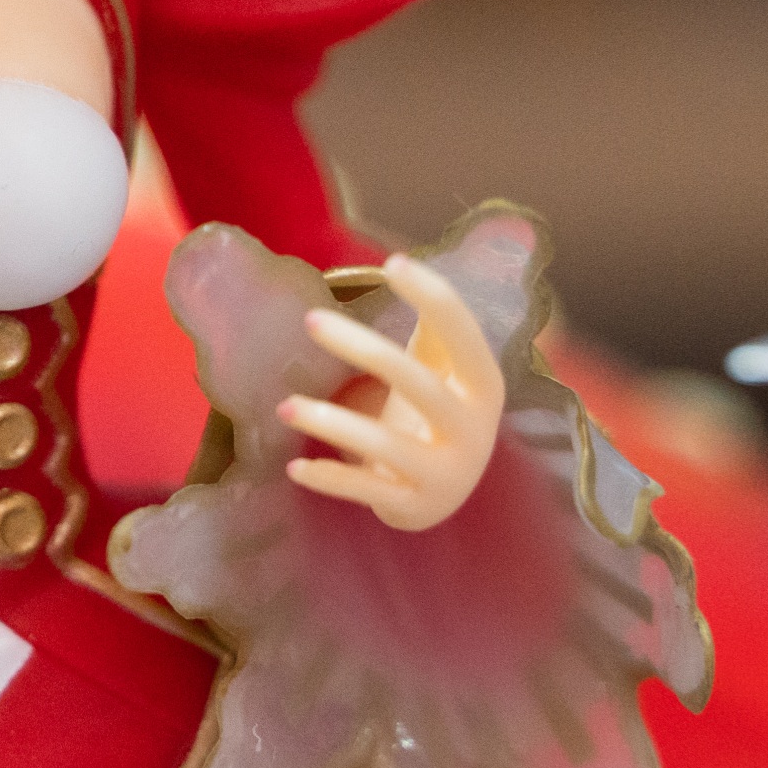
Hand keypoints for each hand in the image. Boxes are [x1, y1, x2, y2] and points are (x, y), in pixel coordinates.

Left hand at [277, 253, 501, 531]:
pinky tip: (293, 466)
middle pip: (417, 383)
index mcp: (483, 387)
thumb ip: (437, 327)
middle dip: (363, 348)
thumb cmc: (440, 412)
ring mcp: (443, 473)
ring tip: (284, 406)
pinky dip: (329, 478)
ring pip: (383, 444)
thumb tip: (405, 264)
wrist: (450, 492)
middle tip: (311, 319)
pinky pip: (366, 489)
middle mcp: (471, 431)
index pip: (464, 335)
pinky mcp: (412, 506)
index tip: (393, 262)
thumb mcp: (449, 371)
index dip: (434, 298)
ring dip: (332, 423)